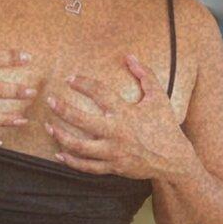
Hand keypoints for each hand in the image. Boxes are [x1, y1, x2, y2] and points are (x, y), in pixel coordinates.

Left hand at [44, 54, 187, 178]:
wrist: (174, 159)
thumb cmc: (165, 125)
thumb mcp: (158, 97)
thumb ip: (145, 74)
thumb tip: (129, 56)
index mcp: (126, 113)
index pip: (100, 93)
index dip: (83, 83)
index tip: (70, 79)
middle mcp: (117, 132)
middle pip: (82, 120)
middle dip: (63, 109)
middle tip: (50, 100)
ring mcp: (113, 152)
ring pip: (80, 147)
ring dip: (61, 136)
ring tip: (48, 126)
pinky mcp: (112, 167)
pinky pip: (87, 167)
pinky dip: (71, 161)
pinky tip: (59, 153)